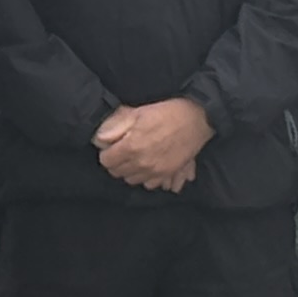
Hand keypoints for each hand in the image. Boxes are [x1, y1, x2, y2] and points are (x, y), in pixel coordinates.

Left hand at [94, 96, 213, 191]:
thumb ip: (116, 127)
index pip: (106, 161)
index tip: (111, 147)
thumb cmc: (167, 112)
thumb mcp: (138, 113)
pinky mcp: (168, 173)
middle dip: (116, 162)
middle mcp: (142, 163)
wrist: (197, 119)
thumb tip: (100, 139)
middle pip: (117, 172)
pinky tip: (147, 166)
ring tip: (134, 158)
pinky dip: (145, 177)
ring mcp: (155, 171)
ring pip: (131, 180)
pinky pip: (149, 184)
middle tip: (121, 152)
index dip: (107, 153)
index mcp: (131, 147)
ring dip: (129, 171)